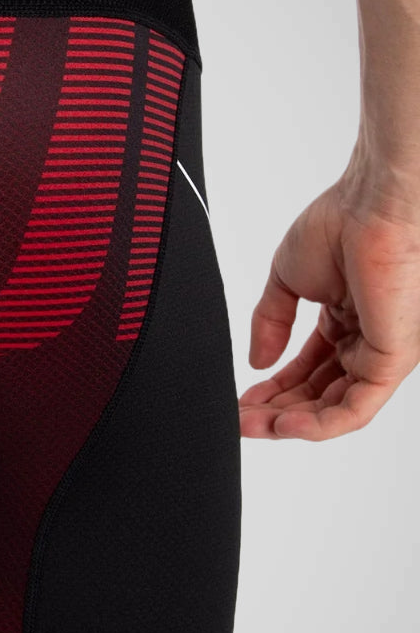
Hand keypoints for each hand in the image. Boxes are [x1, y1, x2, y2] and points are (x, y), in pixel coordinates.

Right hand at [240, 163, 419, 439]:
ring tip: (253, 427)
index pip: (307, 369)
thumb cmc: (341, 224)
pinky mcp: (393, 360)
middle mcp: (368, 340)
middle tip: (240, 420)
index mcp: (346, 319)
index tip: (241, 401)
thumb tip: (257, 362)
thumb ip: (268, 323)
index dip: (271, 389)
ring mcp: (382, 353)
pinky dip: (319, 424)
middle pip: (318, 394)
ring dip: (291, 424)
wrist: (371, 206)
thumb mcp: (285, 280)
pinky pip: (355, 408)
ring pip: (336, 408)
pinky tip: (285, 426)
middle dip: (275, 412)